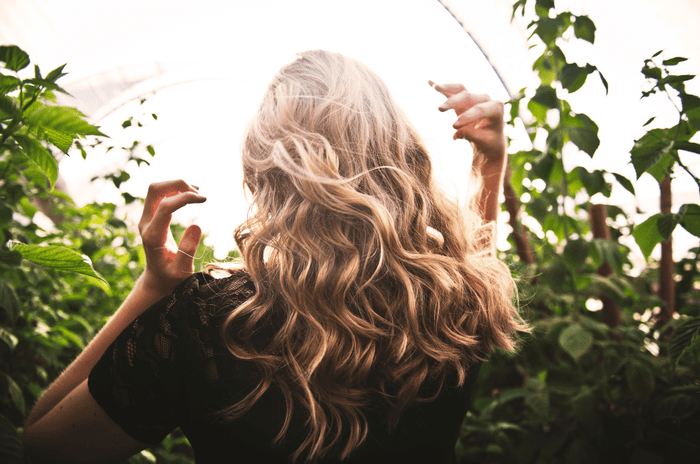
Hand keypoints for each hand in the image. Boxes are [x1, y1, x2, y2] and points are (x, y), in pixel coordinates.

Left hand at [138, 180, 206, 294]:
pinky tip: (190, 195)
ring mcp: (146, 219)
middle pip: (155, 190)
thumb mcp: (182, 270)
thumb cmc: (172, 277)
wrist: (157, 279)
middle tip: (199, 193)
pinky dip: (174, 190)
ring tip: (197, 192)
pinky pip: (159, 195)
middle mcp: (145, 224)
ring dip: (176, 185)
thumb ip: (188, 250)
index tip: (204, 199)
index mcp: (153, 236)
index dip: (184, 197)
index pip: (165, 206)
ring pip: (156, 189)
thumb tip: (196, 225)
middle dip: (177, 184)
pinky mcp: (151, 217)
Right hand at [429, 81, 505, 160]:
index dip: (466, 116)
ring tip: (435, 87)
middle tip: (439, 109)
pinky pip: (453, 91)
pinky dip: (443, 88)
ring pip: (460, 89)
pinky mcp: (464, 98)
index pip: (479, 110)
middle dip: (453, 102)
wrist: (490, 139)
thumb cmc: (489, 141)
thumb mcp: (484, 142)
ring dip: (447, 87)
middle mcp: (486, 99)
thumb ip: (473, 136)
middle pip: (468, 97)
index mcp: (496, 108)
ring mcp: (475, 97)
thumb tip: (457, 134)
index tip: (453, 126)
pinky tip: (430, 82)